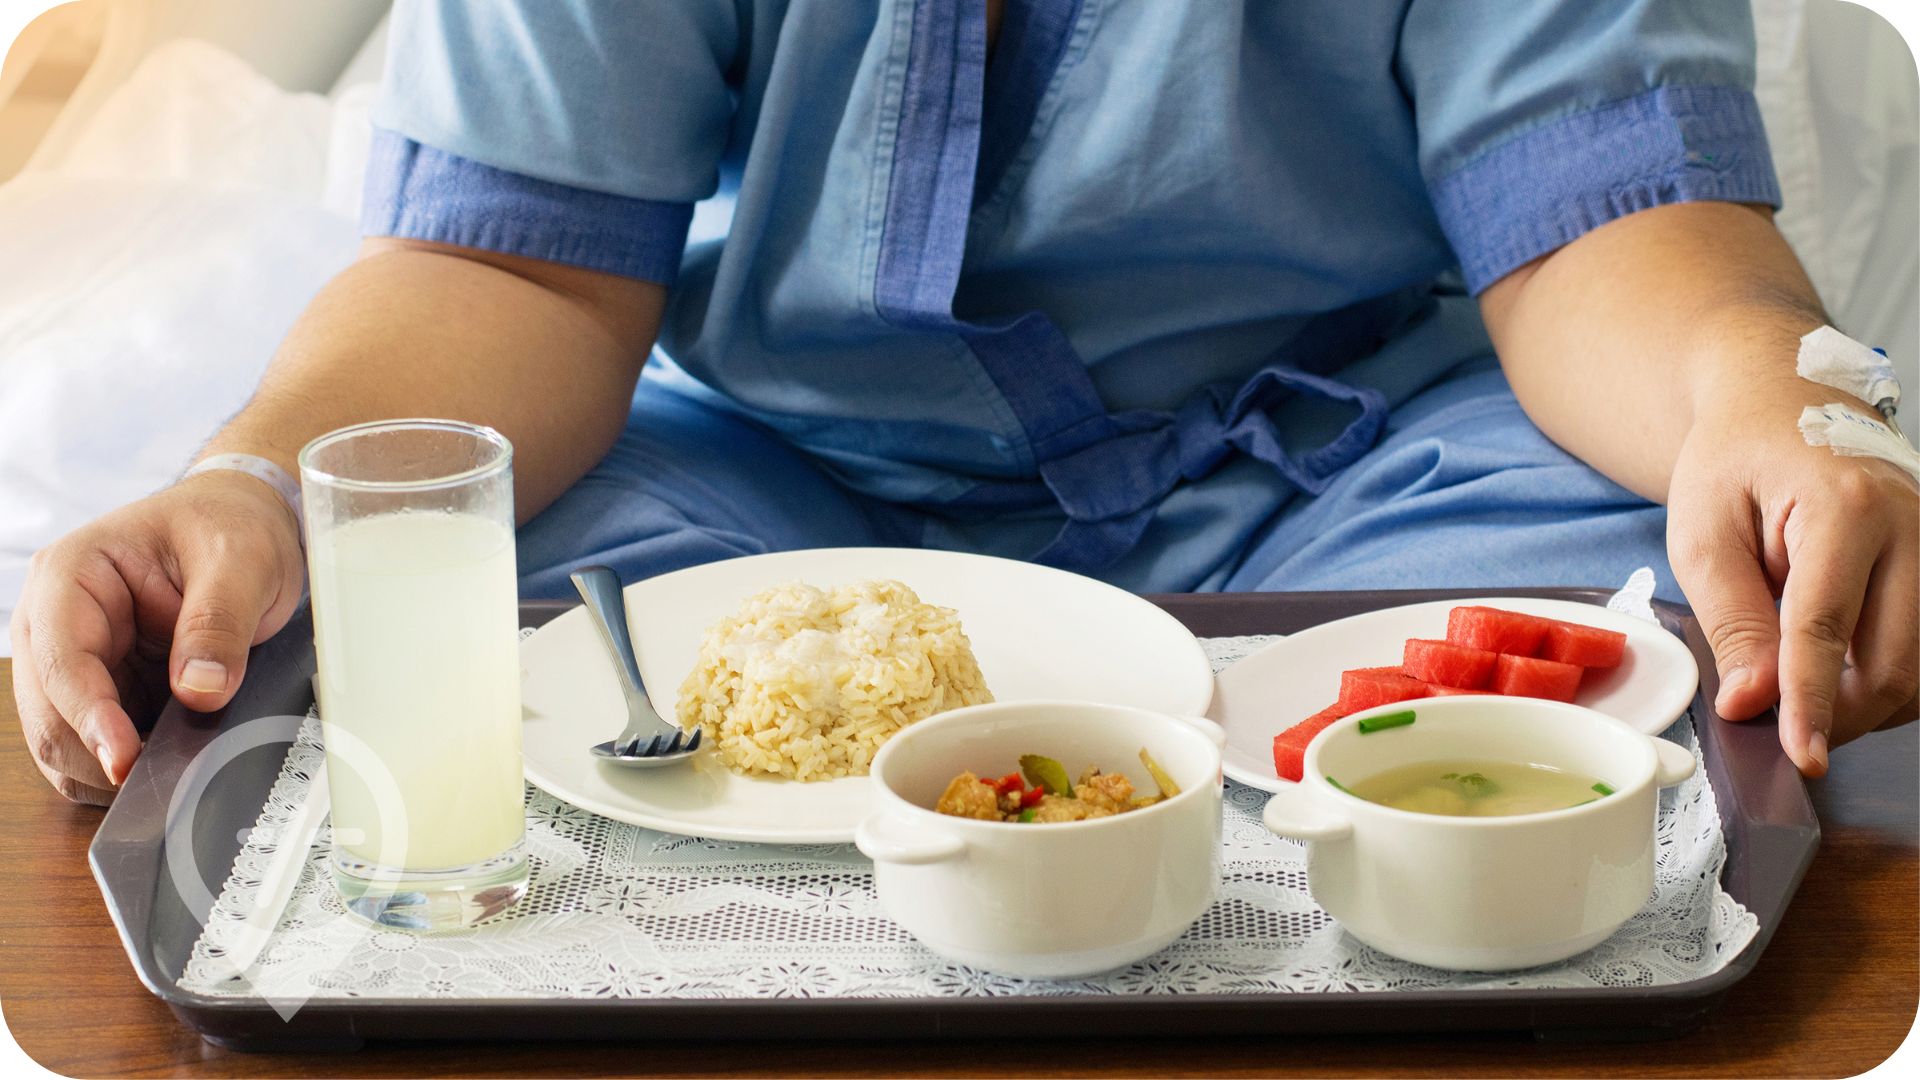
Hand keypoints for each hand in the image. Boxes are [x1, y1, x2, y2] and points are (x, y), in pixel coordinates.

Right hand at [8, 471, 305, 803]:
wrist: (246, 521)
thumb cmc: (232, 526)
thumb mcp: (241, 562)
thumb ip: (219, 623)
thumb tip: (199, 690)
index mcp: (71, 575)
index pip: (60, 660)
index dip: (88, 717)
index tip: (122, 758)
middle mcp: (55, 621)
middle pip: (48, 712)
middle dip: (95, 754)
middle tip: (159, 784)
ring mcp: (75, 659)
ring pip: (64, 739)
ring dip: (108, 767)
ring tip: (171, 775)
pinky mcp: (105, 687)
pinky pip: (97, 743)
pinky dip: (124, 764)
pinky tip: (167, 765)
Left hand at [1667, 377, 1919, 776]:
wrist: (1780, 403)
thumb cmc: (1734, 460)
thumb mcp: (1702, 534)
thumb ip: (1731, 621)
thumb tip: (1752, 702)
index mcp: (1846, 506)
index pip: (1826, 628)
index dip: (1810, 703)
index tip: (1802, 757)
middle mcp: (1913, 525)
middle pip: (1895, 661)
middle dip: (1840, 714)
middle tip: (1783, 730)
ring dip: (1866, 704)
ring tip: (1805, 693)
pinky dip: (1886, 680)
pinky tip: (1838, 673)